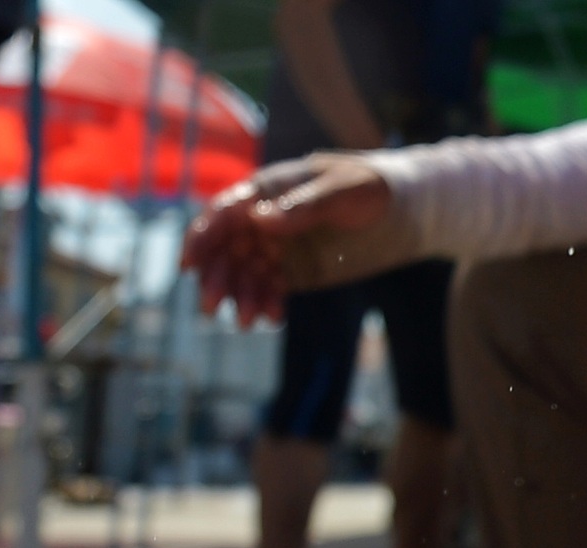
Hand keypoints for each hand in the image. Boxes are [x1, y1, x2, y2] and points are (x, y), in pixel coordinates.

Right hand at [181, 154, 392, 325]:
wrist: (397, 208)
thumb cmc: (368, 188)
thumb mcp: (344, 191)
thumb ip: (305, 204)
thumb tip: (261, 218)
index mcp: (266, 191)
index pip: (224, 213)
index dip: (202, 237)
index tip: (189, 264)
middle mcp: (262, 219)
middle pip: (227, 249)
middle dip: (216, 277)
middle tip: (213, 307)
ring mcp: (275, 245)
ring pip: (245, 272)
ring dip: (240, 296)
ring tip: (248, 321)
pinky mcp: (291, 268)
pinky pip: (270, 287)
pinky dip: (266, 302)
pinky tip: (272, 317)